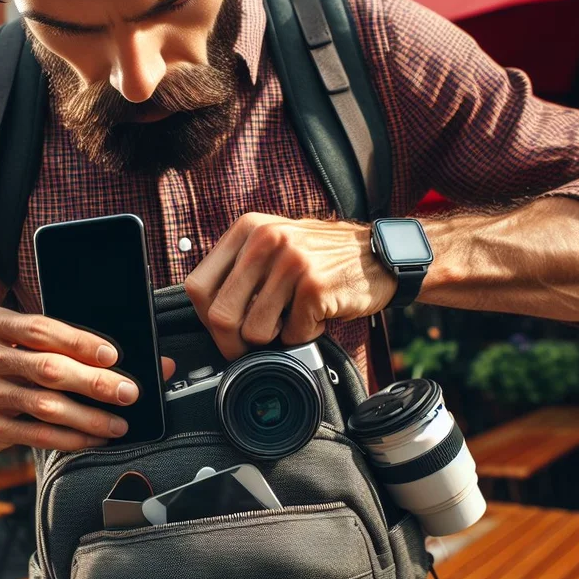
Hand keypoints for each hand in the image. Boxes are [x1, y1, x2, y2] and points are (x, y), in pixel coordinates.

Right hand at [0, 305, 174, 455]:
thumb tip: (110, 353)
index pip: (40, 330)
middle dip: (95, 382)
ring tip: (119, 422)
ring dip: (89, 417)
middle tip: (128, 392)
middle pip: (47, 369)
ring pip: (44, 407)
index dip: (80, 342)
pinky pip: (34, 435)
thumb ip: (44, 338)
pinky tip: (92, 438)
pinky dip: (69, 438)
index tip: (112, 356)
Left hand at [184, 213, 395, 359]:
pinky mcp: (314, 287)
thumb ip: (241, 269)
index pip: (198, 286)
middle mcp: (265, 240)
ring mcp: (290, 263)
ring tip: (292, 321)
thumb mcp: (275, 244)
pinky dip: (304, 336)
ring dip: (274, 340)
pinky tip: (317, 318)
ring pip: (254, 332)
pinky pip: (292, 335)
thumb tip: (208, 314)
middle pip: (220, 315)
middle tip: (250, 348)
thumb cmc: (323, 258)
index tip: (222, 332)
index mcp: (248, 229)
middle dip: (233, 344)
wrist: (381, 256)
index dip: (205, 319)